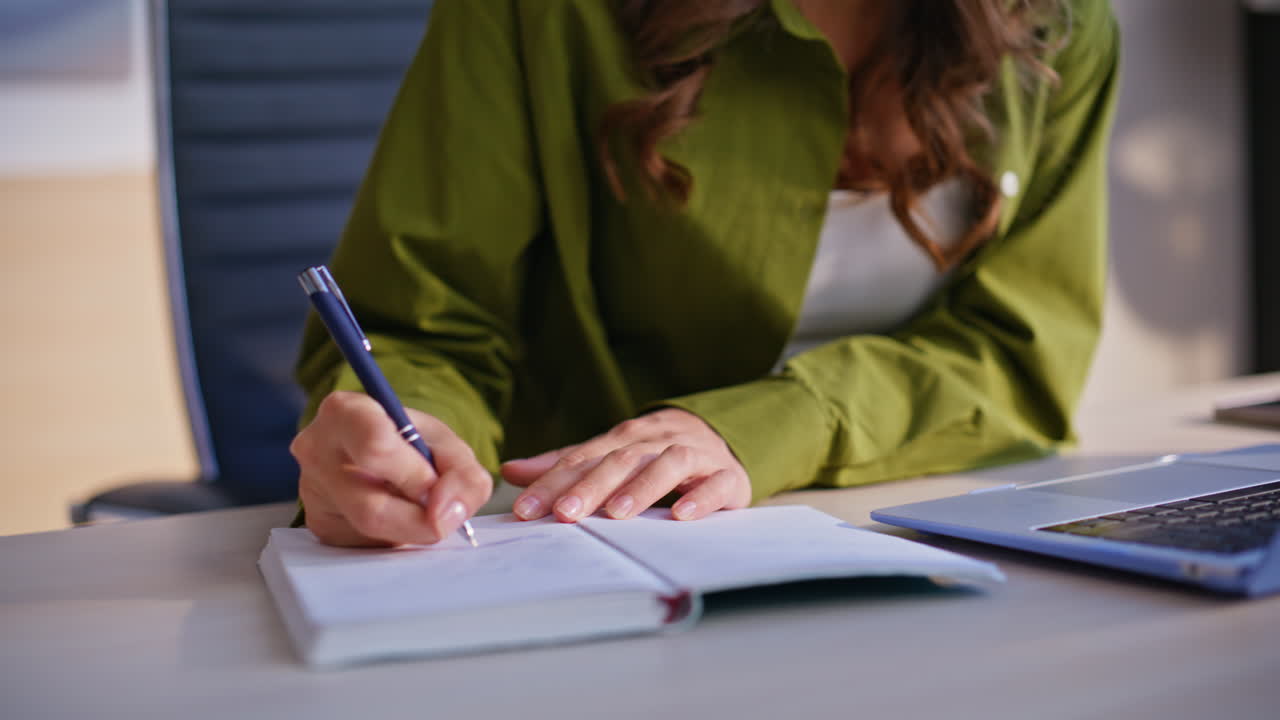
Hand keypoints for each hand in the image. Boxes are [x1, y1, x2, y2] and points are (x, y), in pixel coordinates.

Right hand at [290, 391, 491, 546]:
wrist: (371, 451)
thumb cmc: (407, 440)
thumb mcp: (442, 441)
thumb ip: (460, 472)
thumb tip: (449, 514)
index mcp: (344, 413)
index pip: (376, 449)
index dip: (415, 477)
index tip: (435, 484)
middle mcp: (316, 452)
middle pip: (372, 509)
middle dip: (420, 521)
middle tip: (441, 514)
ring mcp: (312, 494)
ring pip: (373, 535)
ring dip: (411, 530)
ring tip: (417, 506)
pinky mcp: (319, 527)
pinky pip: (369, 546)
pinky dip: (396, 537)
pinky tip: (396, 515)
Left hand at [501, 408, 750, 522]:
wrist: (722, 439)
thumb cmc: (655, 455)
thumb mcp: (611, 455)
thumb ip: (565, 465)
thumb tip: (510, 470)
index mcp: (625, 438)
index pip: (584, 458)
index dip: (553, 483)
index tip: (525, 510)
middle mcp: (658, 441)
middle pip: (621, 459)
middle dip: (590, 486)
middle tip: (564, 514)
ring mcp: (697, 456)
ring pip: (668, 463)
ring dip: (640, 488)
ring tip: (616, 514)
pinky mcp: (728, 476)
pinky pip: (716, 483)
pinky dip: (700, 498)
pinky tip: (681, 515)